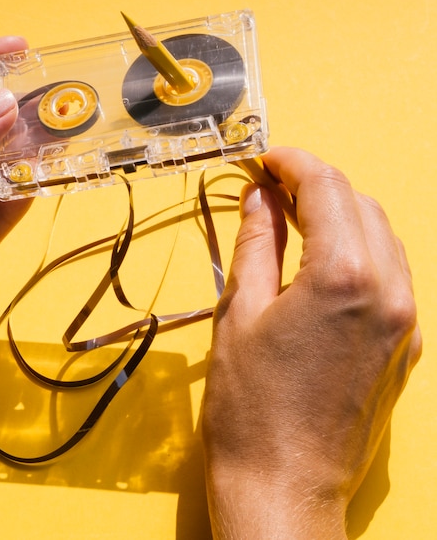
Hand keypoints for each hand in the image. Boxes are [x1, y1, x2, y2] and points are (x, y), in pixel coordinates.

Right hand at [202, 147, 420, 538]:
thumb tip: (259, 195)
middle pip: (360, 203)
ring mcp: (406, 321)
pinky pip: (392, 273)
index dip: (293, 162)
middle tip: (273, 186)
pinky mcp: (407, 345)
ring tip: (296, 217)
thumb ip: (256, 241)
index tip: (267, 159)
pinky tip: (325, 258)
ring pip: (382, 234)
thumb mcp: (239, 311)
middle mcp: (389, 292)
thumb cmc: (250, 408)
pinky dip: (360, 249)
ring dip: (342, 213)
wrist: (285, 488)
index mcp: (343, 278)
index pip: (326, 187)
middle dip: (316, 183)